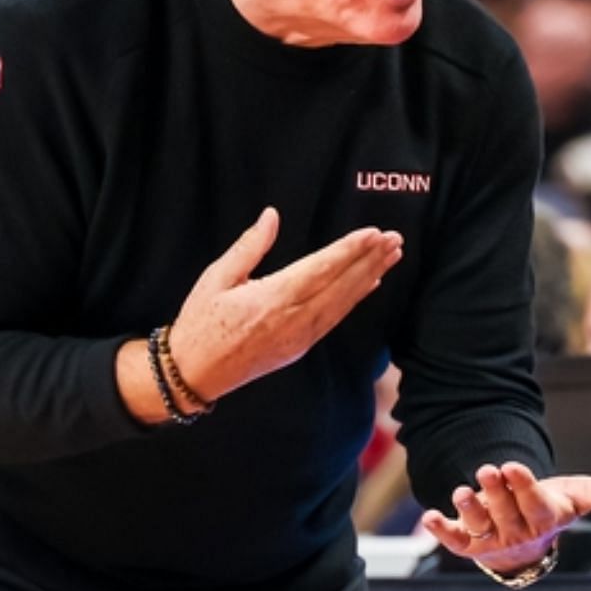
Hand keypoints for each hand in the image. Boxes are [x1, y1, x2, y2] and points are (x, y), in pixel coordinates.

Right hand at [163, 208, 402, 409]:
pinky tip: (370, 283)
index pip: (321, 269)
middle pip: (341, 285)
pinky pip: (335, 318)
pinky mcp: (301, 347)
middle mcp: (293, 320)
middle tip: (395, 238)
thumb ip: (249, 247)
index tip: (374, 234)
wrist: (194, 374)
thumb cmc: (200, 323)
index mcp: (272, 299)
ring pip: (343, 302)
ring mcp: (300, 337)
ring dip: (370, 276)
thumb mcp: (216, 278)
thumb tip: (271, 215)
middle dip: (370, 260)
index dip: (350, 250)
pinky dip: (355, 299)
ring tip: (391, 255)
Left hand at [419, 462, 590, 574]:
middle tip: (487, 469)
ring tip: (462, 490)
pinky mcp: (466, 544)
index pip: (535, 504)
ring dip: (469, 509)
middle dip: (496, 491)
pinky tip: (429, 518)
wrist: (524, 539)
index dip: (523, 486)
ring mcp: (490, 539)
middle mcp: (516, 532)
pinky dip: (440, 531)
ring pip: (479, 526)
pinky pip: (453, 540)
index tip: (512, 466)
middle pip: (505, 511)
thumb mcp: (580, 497)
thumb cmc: (552, 509)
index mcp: (544, 519)